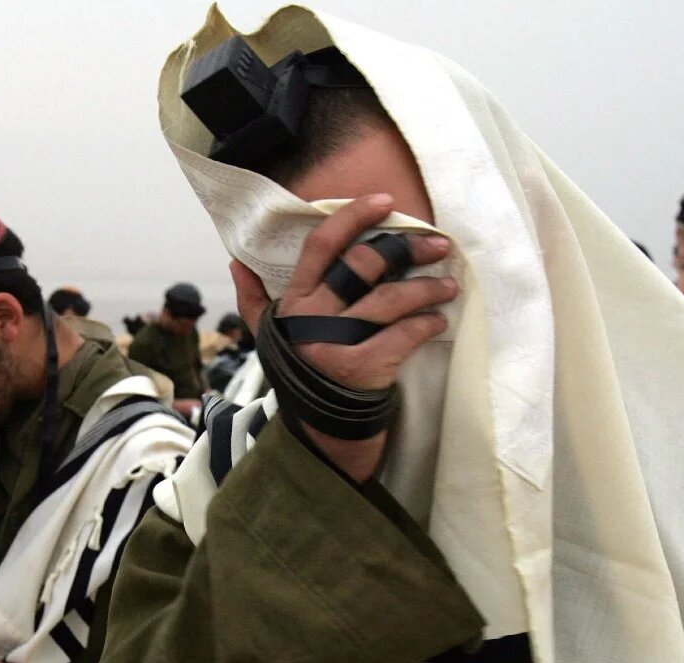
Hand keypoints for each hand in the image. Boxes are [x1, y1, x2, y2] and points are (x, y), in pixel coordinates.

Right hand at [233, 194, 452, 480]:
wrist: (318, 439)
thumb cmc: (300, 378)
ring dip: (427, 287)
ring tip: (448, 285)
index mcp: (294, 302)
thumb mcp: (269, 338)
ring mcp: (337, 343)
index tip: (386, 201)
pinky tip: (438, 320)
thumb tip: (235, 261)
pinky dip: (425, 324)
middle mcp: (312, 318)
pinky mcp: (362, 369)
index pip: (321, 245)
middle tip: (437, 244)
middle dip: (406, 248)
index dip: (354, 216)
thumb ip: (253, 299)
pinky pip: (403, 335)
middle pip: (363, 265)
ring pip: (390, 298)